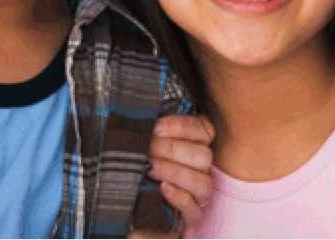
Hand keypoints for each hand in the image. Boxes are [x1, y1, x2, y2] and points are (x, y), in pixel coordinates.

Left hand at [148, 114, 215, 231]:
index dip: (182, 126)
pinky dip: (178, 196)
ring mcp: (198, 194)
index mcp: (195, 145)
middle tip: (149, 149)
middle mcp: (201, 169)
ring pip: (202, 182)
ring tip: (151, 168)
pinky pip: (193, 208)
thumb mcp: (146, 144)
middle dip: (173, 149)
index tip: (157, 127)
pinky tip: (162, 188)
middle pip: (204, 155)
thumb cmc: (139, 166)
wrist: (129, 203)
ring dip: (175, 172)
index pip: (204, 130)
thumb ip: (152, 131)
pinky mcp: (191, 216)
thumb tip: (144, 117)